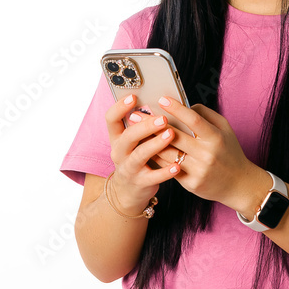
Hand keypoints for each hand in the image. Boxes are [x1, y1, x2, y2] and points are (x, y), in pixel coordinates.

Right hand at [103, 94, 181, 213]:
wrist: (128, 191)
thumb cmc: (137, 158)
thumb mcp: (133, 142)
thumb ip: (142, 126)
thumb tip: (161, 102)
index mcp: (116, 138)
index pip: (111, 119)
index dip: (120, 107)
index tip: (134, 96)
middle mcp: (119, 152)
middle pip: (128, 136)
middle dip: (146, 126)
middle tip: (163, 118)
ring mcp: (129, 168)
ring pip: (140, 155)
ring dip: (156, 144)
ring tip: (171, 134)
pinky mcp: (140, 183)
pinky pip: (153, 177)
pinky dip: (166, 171)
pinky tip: (177, 165)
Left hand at [146, 96, 269, 212]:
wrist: (239, 184)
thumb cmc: (229, 152)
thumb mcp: (225, 129)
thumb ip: (206, 115)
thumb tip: (185, 105)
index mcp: (216, 138)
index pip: (193, 120)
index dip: (176, 108)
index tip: (161, 99)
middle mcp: (207, 154)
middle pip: (175, 136)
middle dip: (153, 124)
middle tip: (136, 114)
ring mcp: (198, 170)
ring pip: (167, 153)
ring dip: (149, 141)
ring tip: (135, 131)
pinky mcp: (191, 184)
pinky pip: (169, 168)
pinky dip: (156, 158)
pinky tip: (144, 149)